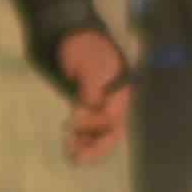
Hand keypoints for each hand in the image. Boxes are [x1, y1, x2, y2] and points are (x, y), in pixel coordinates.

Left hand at [56, 30, 131, 164]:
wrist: (71, 33)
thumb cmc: (82, 47)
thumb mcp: (87, 65)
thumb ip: (91, 89)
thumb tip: (90, 110)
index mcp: (120, 92)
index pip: (112, 118)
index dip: (94, 125)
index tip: (71, 120)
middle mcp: (116, 102)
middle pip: (113, 132)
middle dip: (96, 148)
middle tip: (76, 158)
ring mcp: (104, 105)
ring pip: (104, 134)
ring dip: (90, 146)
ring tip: (71, 152)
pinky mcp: (91, 106)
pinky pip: (94, 129)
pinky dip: (85, 139)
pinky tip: (73, 142)